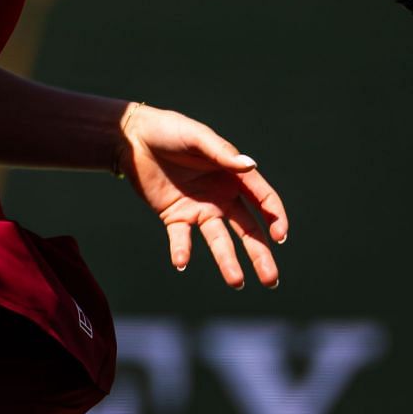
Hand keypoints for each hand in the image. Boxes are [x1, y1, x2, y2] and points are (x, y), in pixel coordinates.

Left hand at [115, 102, 288, 289]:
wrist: (132, 138)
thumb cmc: (170, 130)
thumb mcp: (197, 137)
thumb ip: (222, 153)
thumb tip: (250, 166)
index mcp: (233, 175)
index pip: (262, 200)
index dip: (275, 217)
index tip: (279, 236)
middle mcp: (221, 196)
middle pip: (247, 229)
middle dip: (260, 254)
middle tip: (271, 280)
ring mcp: (199, 209)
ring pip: (219, 240)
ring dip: (227, 261)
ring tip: (237, 283)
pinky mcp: (174, 217)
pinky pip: (181, 238)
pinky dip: (182, 250)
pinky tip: (181, 262)